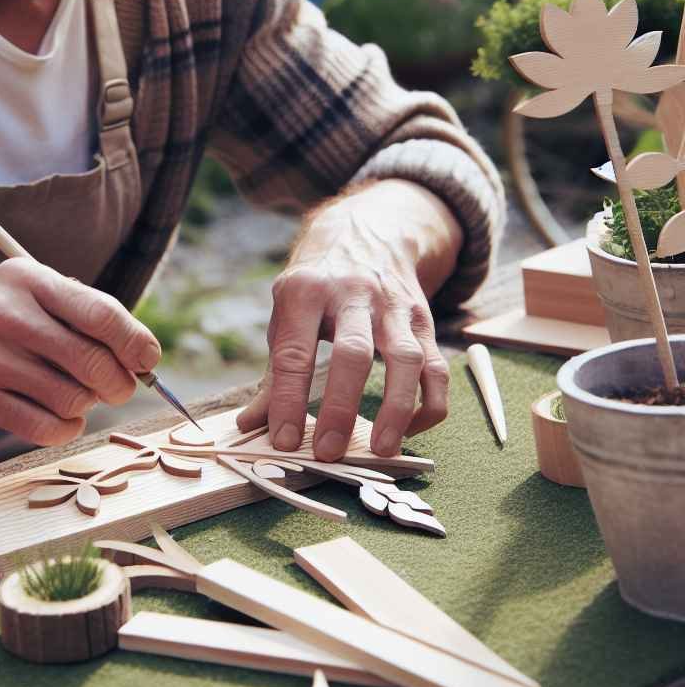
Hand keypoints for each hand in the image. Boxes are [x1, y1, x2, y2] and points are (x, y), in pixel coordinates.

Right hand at [0, 258, 160, 446]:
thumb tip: (141, 352)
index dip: (136, 342)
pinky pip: (46, 426)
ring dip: (87, 405)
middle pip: (92, 360)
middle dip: (119, 382)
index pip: (101, 313)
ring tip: (78, 396)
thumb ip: (78, 311)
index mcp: (28, 279)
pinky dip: (65, 428)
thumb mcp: (24, 290)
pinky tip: (60, 417)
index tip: (148, 359)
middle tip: (120, 387)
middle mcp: (8, 315)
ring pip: (73, 398)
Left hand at [237, 182, 459, 460]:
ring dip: (396, 409)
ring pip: (406, 360)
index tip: (283, 440)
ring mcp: (394, 306)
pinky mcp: (424, 320)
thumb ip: (275, 371)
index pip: (295, 353)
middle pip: (353, 354)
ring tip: (382, 450)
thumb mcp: (286, 312)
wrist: (365, 234)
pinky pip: (436, 369)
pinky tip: (408, 430)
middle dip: (339, 408)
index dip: (288, 401)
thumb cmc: (315, 287)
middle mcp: (353, 294)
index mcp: (305, 292)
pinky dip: (427, 405)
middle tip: (328, 452)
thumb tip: (250, 424)